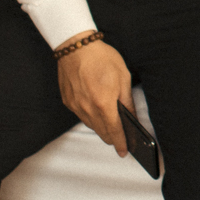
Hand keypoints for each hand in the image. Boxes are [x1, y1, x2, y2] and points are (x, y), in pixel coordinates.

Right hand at [56, 34, 132, 155]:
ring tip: (111, 124)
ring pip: (91, 125)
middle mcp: (88, 109)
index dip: (121, 143)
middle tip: (121, 137)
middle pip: (101, 132)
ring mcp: (76, 106)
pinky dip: (90, 117)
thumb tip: (131, 117)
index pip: (114, 131)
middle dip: (112, 137)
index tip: (124, 152)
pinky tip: (96, 110)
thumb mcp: (123, 77)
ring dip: (101, 127)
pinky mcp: (68, 102)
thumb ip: (127, 100)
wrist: (76, 47)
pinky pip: (81, 115)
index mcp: (104, 104)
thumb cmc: (102, 58)